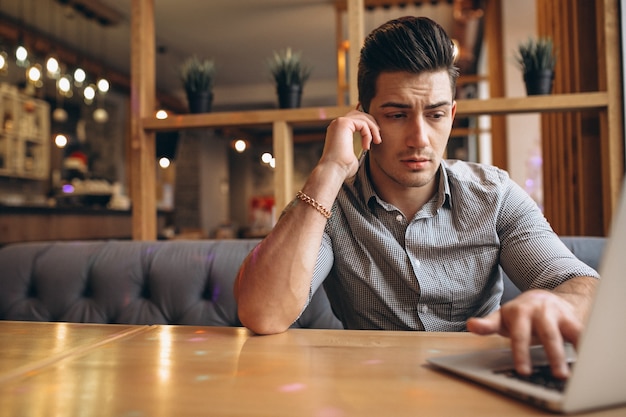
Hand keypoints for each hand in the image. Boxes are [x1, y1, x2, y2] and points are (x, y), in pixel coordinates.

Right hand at [319, 109, 381, 179]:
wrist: (334, 170)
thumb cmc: (343, 167)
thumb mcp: (354, 153)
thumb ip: (359, 144)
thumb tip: (368, 144)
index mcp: (338, 130)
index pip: (356, 120)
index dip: (368, 126)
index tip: (376, 138)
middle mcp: (337, 124)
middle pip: (360, 114)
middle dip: (372, 124)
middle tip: (378, 138)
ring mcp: (339, 122)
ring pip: (363, 117)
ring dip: (373, 129)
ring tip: (377, 141)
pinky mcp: (343, 123)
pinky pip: (363, 123)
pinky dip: (368, 134)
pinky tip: (366, 146)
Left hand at [466, 289, 582, 378]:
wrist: (542, 297)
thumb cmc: (519, 313)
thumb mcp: (501, 317)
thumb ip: (487, 324)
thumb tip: (471, 325)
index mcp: (519, 312)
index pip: (519, 334)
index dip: (521, 352)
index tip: (524, 370)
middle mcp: (540, 311)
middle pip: (547, 334)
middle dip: (553, 354)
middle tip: (559, 375)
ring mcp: (558, 314)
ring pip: (568, 333)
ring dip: (573, 351)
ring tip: (574, 373)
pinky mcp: (573, 319)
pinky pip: (582, 332)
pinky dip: (586, 345)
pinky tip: (588, 359)